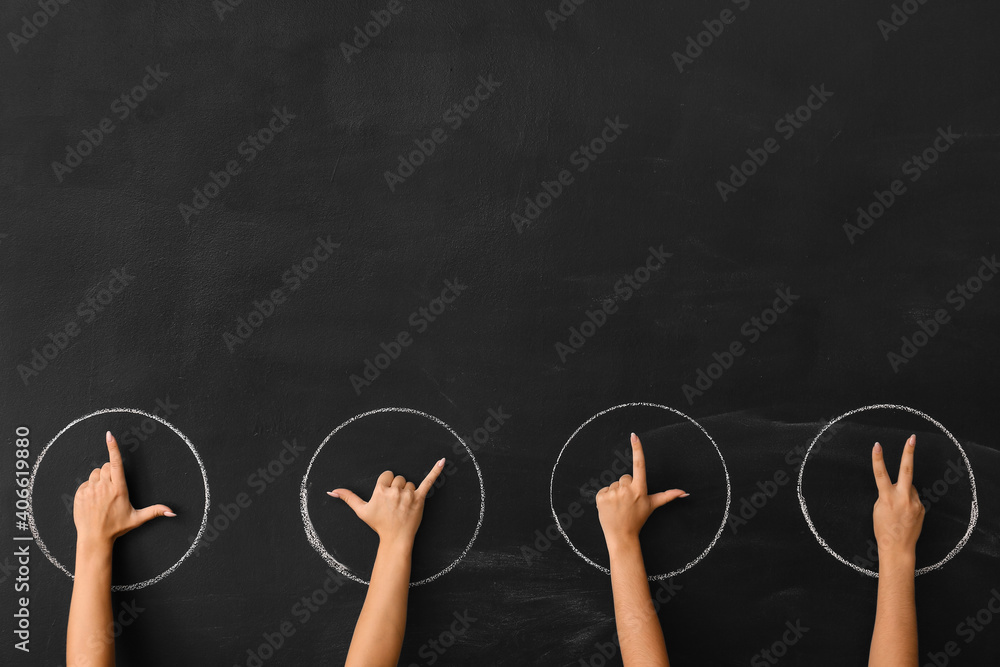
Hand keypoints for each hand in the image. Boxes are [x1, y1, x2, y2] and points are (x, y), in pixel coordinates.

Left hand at [73, 432, 175, 549]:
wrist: (94, 538)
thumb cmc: (117, 527)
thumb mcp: (138, 518)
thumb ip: (155, 511)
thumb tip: (172, 512)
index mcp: (119, 489)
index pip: (116, 463)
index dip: (113, 448)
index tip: (109, 435)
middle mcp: (104, 487)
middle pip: (105, 467)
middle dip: (109, 472)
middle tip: (111, 488)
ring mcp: (90, 490)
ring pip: (94, 474)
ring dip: (98, 480)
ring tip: (102, 495)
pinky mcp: (79, 495)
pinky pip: (84, 483)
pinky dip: (89, 488)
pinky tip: (93, 500)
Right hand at [329, 458, 444, 546]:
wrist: (396, 539)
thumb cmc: (379, 524)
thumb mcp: (361, 511)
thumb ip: (348, 498)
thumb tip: (331, 490)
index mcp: (380, 490)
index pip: (387, 476)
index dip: (387, 485)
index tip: (387, 497)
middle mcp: (394, 491)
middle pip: (399, 479)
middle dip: (398, 489)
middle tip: (395, 505)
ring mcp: (407, 495)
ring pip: (410, 483)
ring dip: (408, 492)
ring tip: (404, 506)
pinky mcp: (419, 499)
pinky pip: (428, 482)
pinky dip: (436, 471)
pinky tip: (443, 461)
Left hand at [596, 433, 686, 548]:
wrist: (621, 536)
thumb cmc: (638, 519)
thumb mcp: (652, 506)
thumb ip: (668, 496)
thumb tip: (685, 493)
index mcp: (640, 489)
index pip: (639, 465)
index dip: (638, 449)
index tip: (634, 436)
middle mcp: (627, 489)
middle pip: (624, 477)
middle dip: (626, 487)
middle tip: (627, 502)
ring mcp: (613, 493)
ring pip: (613, 484)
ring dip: (615, 493)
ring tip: (619, 506)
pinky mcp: (601, 497)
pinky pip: (603, 490)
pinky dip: (605, 497)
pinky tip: (610, 507)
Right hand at [871, 435, 924, 558]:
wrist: (898, 548)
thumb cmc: (883, 529)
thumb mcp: (878, 509)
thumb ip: (887, 493)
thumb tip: (899, 485)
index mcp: (887, 498)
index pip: (880, 474)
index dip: (878, 459)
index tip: (877, 445)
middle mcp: (903, 498)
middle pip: (907, 471)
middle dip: (909, 453)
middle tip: (912, 438)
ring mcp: (915, 502)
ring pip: (909, 487)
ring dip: (903, 491)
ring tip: (898, 509)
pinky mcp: (922, 508)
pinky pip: (913, 498)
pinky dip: (908, 501)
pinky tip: (904, 514)